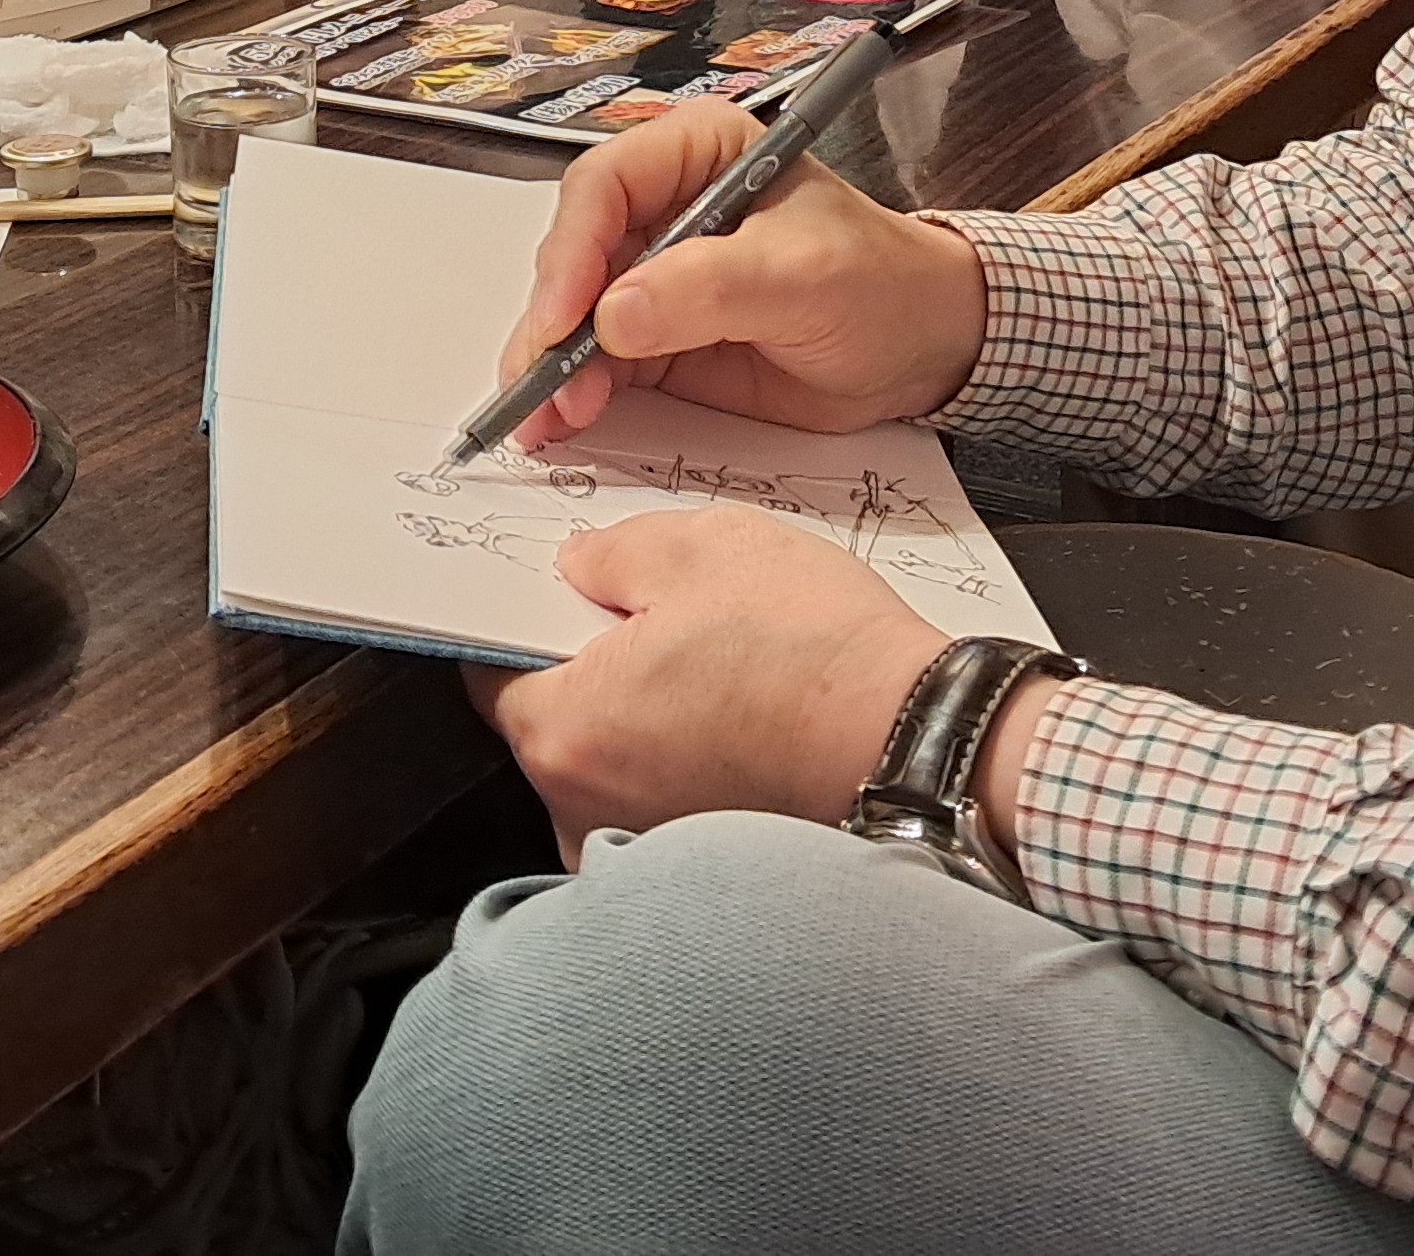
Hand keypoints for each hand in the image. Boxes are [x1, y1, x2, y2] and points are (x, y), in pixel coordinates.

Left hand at [475, 507, 947, 846]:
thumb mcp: (701, 547)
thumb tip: (583, 566)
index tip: (575, 597)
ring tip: (720, 673)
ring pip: (612, 764)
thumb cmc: (815, 656)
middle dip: (598, 668)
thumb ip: (612, 552)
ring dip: (648, 719)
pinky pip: (663, 800)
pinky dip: (690, 763)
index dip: (534, 619)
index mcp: (565, 730)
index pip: (494, 669)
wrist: (918, 744)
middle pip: (555, 721)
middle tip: (668, 620)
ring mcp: (641, 847)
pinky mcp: (697, 867)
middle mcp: (584, 809)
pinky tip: (744, 723)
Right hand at [497, 102, 987, 453]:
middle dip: (551, 322)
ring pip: (572, 315)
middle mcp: (663, 206)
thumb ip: (710, 289)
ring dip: (550, 367)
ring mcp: (654, 274)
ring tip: (545, 420)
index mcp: (697, 153)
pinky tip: (559, 424)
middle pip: (574, 253)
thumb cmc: (880, 283)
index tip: (567, 317)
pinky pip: (597, 363)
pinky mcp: (657, 337)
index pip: (605, 186)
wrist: (922, 347)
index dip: (573, 250)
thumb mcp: (802, 277)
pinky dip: (571, 393)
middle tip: (541, 384)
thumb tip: (614, 315)